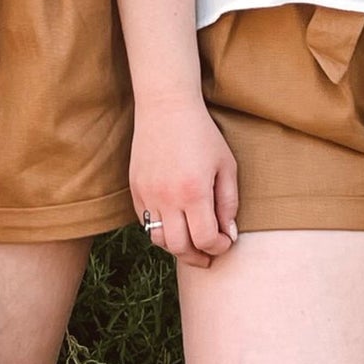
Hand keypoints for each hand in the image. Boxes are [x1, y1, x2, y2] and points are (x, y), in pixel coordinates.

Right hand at [131, 92, 238, 269]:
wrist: (166, 107)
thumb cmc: (202, 134)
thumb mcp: (226, 165)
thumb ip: (229, 202)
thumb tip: (228, 234)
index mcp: (194, 192)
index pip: (205, 240)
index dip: (219, 247)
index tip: (226, 241)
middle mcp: (167, 198)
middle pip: (179, 247)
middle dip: (198, 256)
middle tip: (210, 254)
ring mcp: (147, 195)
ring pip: (159, 240)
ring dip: (177, 247)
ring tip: (192, 242)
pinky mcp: (135, 190)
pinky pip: (146, 223)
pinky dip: (161, 230)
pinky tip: (175, 222)